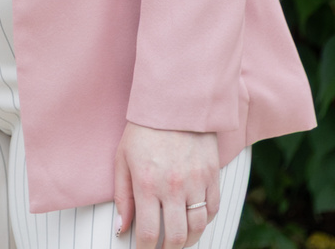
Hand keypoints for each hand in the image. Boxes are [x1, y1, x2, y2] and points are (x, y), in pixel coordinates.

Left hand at [114, 123, 218, 247]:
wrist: (174, 100)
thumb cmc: (144, 128)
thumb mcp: (123, 158)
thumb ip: (123, 196)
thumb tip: (121, 228)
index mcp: (147, 183)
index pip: (147, 233)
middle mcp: (173, 186)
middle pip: (176, 237)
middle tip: (161, 248)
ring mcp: (196, 180)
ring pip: (198, 227)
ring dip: (188, 240)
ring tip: (178, 239)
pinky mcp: (212, 173)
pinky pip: (213, 208)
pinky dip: (205, 220)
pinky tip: (194, 220)